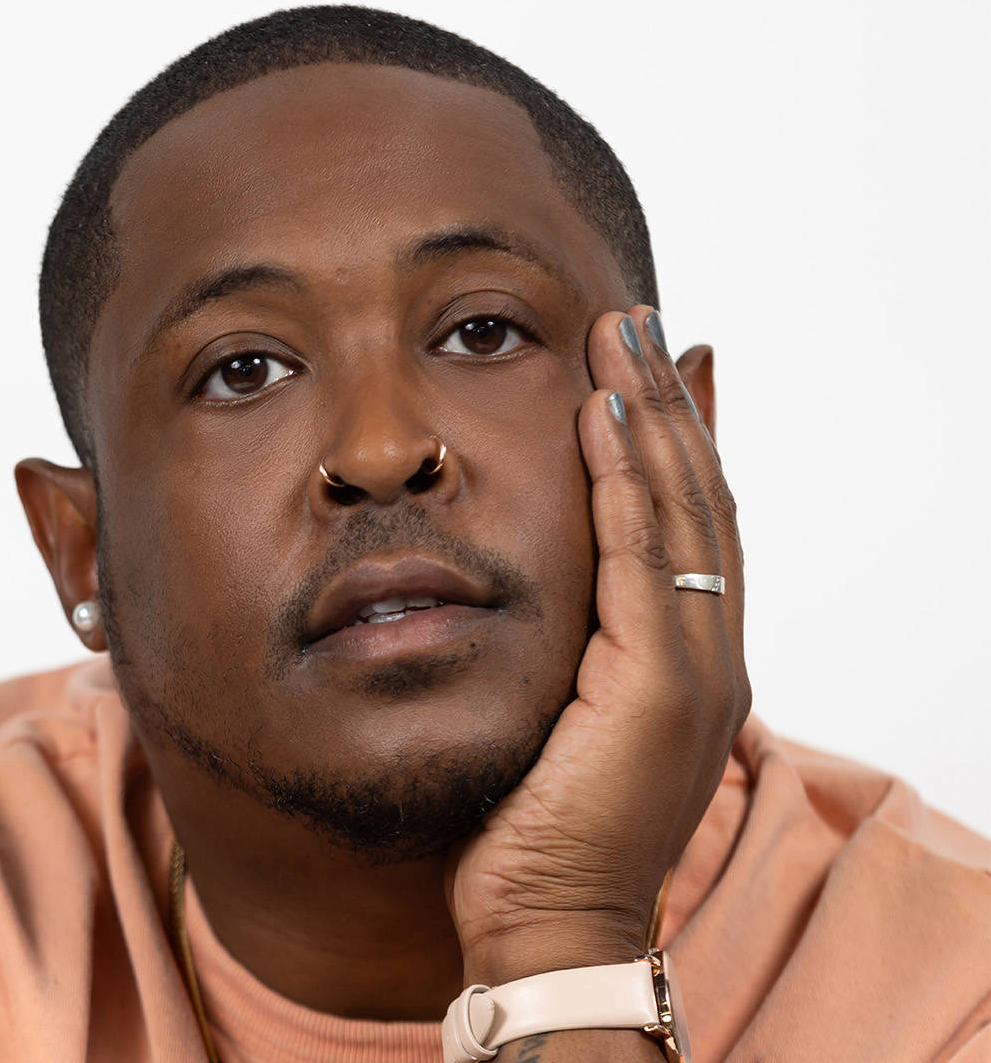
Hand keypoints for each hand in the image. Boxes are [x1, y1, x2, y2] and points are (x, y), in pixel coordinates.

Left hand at [443, 305, 752, 984]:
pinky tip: (604, 416)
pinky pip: (644, 557)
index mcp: (686, 661)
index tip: (661, 369)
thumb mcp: (558, 720)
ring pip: (686, 510)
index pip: (694, 526)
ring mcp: (694, 668)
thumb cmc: (535, 833)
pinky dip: (629, 481)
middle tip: (643, 321)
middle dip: (673, 403)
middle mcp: (708, 654)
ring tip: (626, 336)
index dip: (682, 442)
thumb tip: (544, 612)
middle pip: (702, 498)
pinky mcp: (659, 685)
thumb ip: (569, 657)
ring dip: (655, 415)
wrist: (549, 922)